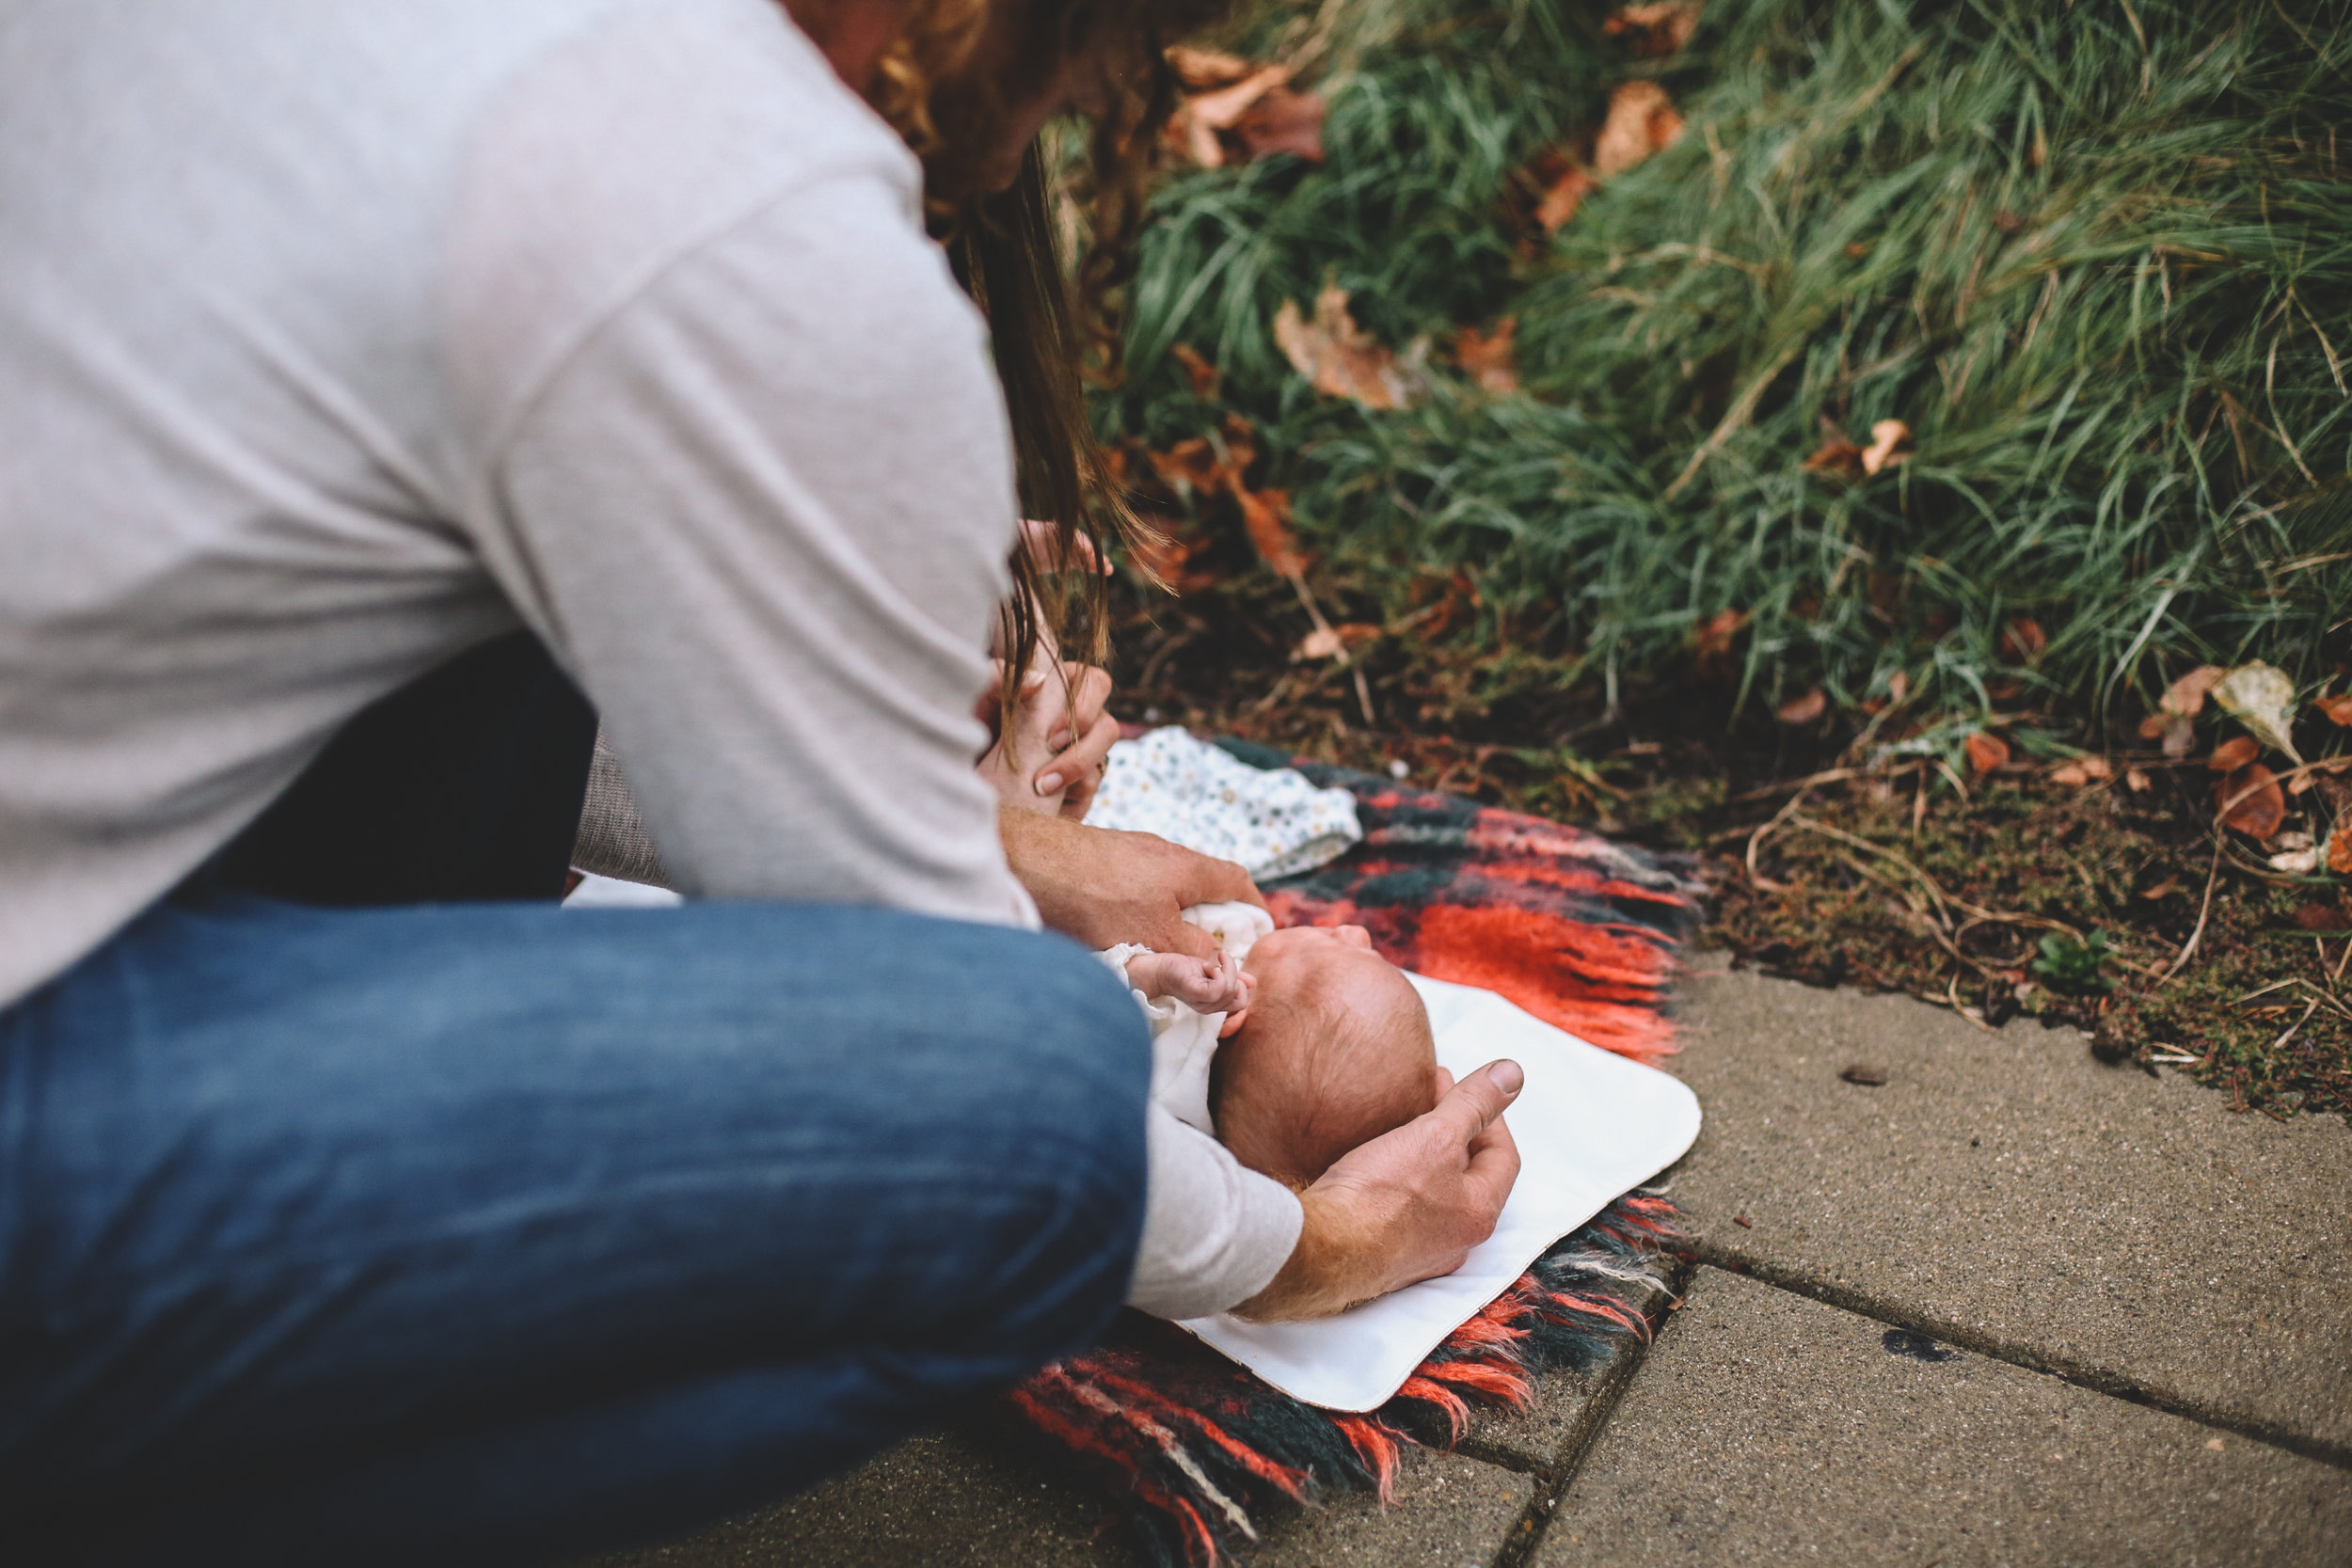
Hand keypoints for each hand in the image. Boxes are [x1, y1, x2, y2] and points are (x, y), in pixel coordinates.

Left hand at [973, 662, 1115, 818]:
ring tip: (1040, 788)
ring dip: (1075, 775)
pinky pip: (1088, 794)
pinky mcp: (1076, 790)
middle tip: (1049, 762)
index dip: (1085, 707)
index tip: (1051, 733)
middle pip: (1108, 728)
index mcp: (1066, 690)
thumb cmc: (975, 723)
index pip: (1096, 684)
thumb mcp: (979, 697)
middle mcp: (1080, 723)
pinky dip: (1068, 799)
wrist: (964, 767)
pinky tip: (1042, 802)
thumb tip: (1036, 682)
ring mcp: (1082, 757)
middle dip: (1083, 750)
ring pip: (1100, 763)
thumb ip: (1001, 677)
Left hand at [999, 811, 1264, 961]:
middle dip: (1210, 921)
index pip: (1237, 881)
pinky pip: (1134, 890)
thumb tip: (1226, 971)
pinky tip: (1118, 937)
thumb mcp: (1156, 937)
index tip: (1256, 934)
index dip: (1253, 908)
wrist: (1025, 861)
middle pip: (1202, 885)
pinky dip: (1140, 914)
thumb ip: (1196, 954)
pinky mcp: (1098, 861)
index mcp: (1187, 867)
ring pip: (1165, 890)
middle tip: (1208, 957)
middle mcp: (1162, 852)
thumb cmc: (1094, 898)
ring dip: (1171, 920)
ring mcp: (1128, 854)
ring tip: (1161, 954)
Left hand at [1123, 947, 1252, 1016]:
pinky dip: (1218, 971)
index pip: (1241, 1003)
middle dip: (1235, 975)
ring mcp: (1202, 1003)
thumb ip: (1232, 977)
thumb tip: (1253, 982)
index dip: (1241, 985)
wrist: (1159, 968)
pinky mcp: (1196, 993)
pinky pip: (1219, 987)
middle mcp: (1209, 1008)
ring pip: (1231, 989)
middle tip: (1219, 963)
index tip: (1226, 967)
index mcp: (1214, 1004)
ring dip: (1226, 969)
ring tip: (1209, 963)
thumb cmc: (1184, 969)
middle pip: (1239, 997)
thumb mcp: (1213, 972)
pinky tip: (1207, 966)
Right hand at [1233, 1060, 1523, 1321]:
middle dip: (1454, 1130)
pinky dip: (1399, 1177)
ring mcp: (1418, 1250)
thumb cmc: (1379, 1197)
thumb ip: (1474, 1103)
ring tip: (1403, 1123)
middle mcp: (1455, 1240)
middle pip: (1468, 1174)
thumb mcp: (1436, 1137)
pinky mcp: (1382, 1252)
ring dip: (1425, 1154)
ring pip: (1435, 1192)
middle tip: (1431, 1097)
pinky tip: (1374, 1161)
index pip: (1502, 1155)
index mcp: (1479, 1213)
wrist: (1320, 1249)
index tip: (1460, 1085)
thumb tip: (1512, 1072)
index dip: (1488, 1113)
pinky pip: (1403, 1208)